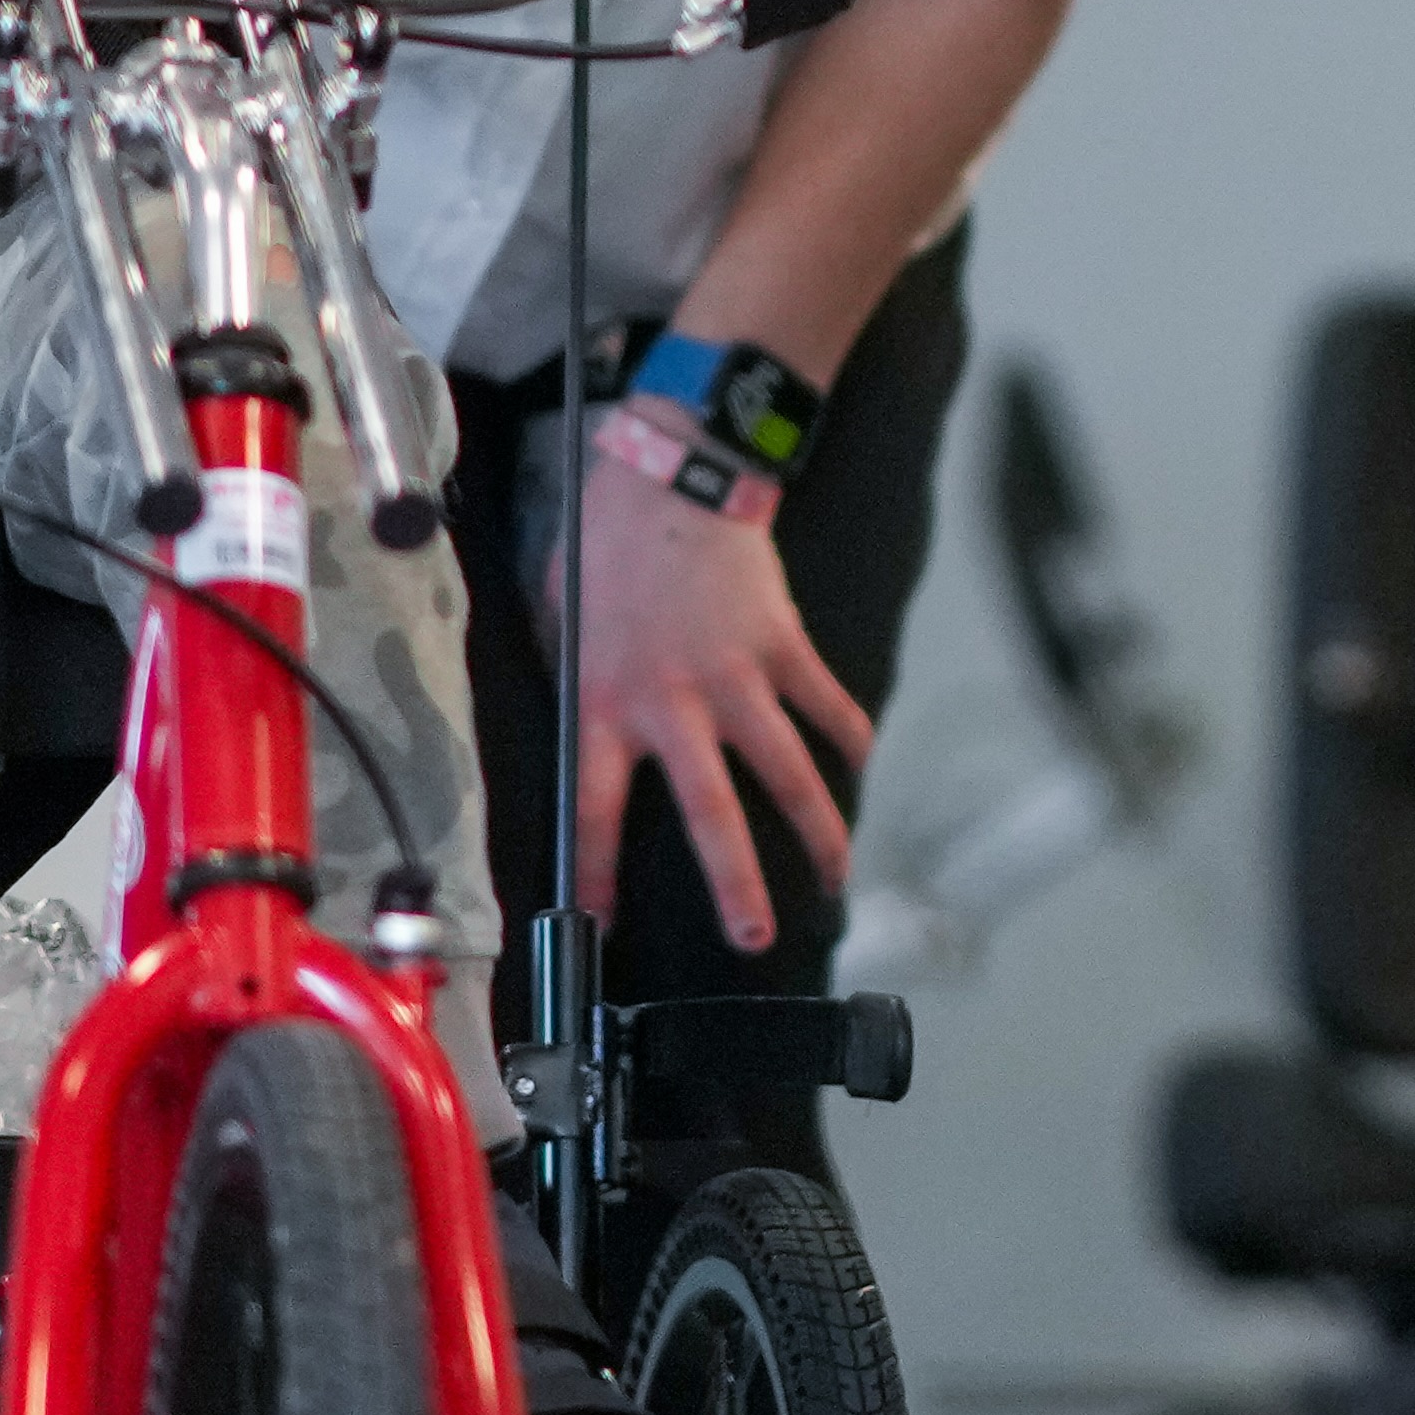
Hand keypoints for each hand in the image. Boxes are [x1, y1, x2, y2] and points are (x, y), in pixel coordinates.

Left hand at [557, 428, 870, 952]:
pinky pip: (827, 705)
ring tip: (833, 878)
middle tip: (756, 940)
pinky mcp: (783, 646)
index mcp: (601, 703)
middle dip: (736, 885)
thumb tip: (568, 741)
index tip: (600, 928)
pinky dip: (848, 740)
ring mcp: (735, 676)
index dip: (597, 877)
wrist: (672, 474)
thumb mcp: (556, 619)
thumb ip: (568, 686)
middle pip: (711, 813)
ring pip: (788, 772)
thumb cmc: (605, 545)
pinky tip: (858, 771)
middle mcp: (671, 702)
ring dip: (817, 832)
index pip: (594, 812)